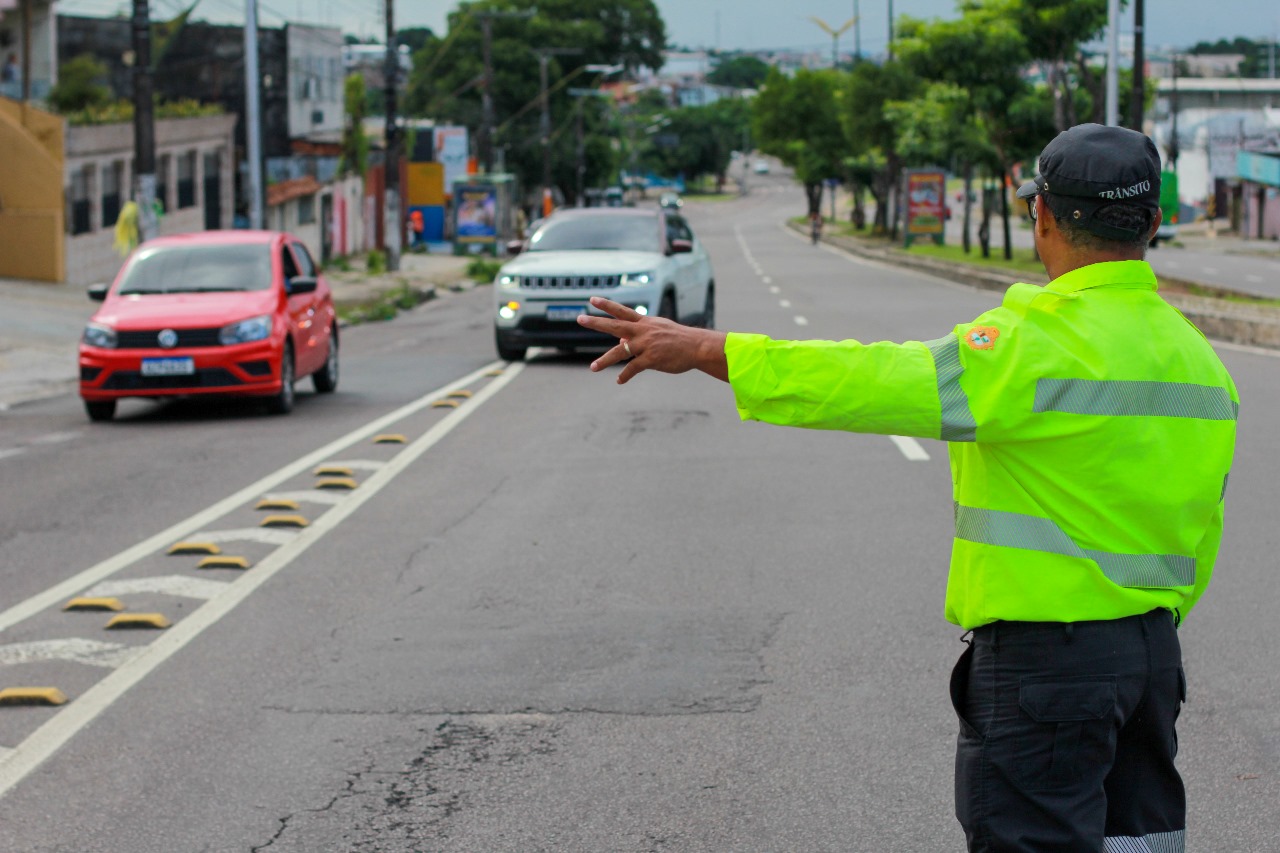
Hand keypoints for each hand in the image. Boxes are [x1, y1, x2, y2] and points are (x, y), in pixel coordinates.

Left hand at [577, 296, 728, 383]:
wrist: (697, 347)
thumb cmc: (679, 339)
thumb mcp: (659, 330)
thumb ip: (639, 333)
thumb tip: (620, 339)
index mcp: (645, 323)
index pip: (622, 311)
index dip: (607, 305)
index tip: (592, 299)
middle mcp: (643, 331)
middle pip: (615, 325)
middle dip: (596, 322)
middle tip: (579, 319)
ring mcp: (646, 345)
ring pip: (620, 351)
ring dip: (605, 360)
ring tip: (593, 368)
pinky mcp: (652, 359)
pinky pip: (633, 368)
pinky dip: (625, 375)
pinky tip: (619, 380)